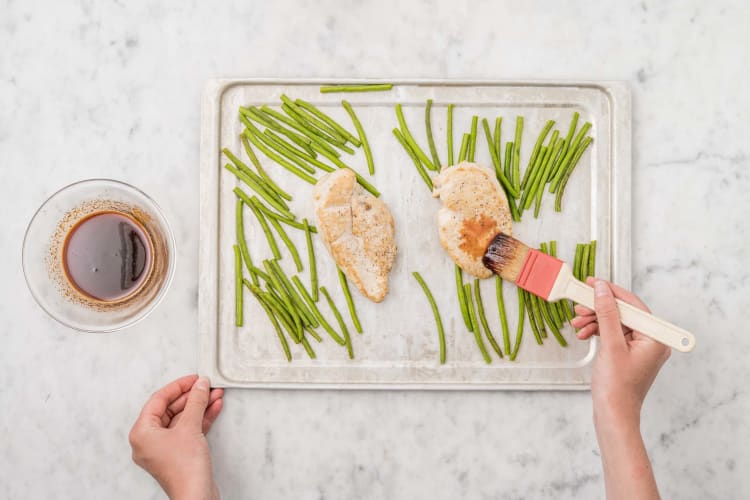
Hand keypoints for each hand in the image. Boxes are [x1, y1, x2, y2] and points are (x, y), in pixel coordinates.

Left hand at [129, 375, 224, 499]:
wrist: (196, 495)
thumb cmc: (184, 470)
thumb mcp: (190, 427)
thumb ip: (196, 402)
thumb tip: (200, 386)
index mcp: (142, 433)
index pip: (158, 400)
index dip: (178, 386)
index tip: (193, 379)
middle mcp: (149, 441)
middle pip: (171, 409)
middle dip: (192, 397)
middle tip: (206, 386)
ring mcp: (164, 448)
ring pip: (182, 419)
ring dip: (199, 406)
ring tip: (214, 394)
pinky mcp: (178, 454)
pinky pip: (188, 430)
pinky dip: (200, 419)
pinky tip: (213, 408)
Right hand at [571, 278, 670, 424]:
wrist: (613, 415)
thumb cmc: (617, 389)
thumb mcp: (610, 346)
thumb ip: (607, 314)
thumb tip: (602, 290)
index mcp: (655, 339)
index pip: (633, 305)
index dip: (611, 292)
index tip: (593, 283)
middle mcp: (651, 341)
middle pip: (623, 313)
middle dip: (599, 309)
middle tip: (580, 306)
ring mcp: (639, 348)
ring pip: (614, 322)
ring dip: (595, 320)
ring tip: (578, 323)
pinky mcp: (627, 354)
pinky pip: (612, 334)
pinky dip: (597, 331)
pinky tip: (584, 334)